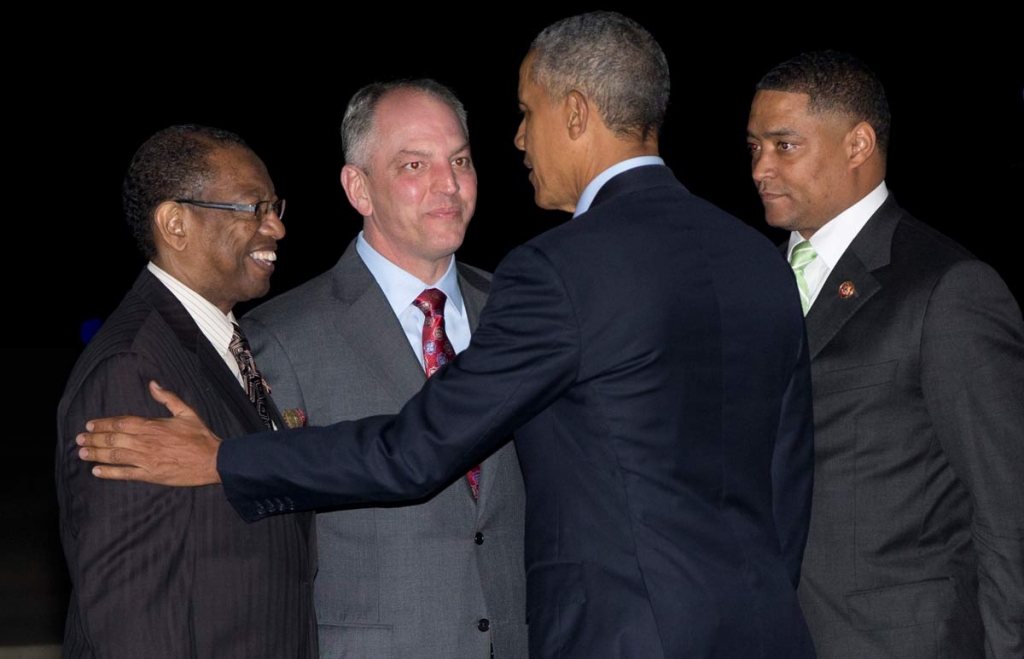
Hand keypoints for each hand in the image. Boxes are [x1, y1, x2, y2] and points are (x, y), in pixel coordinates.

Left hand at [77, 381, 222, 485]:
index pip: (121, 423)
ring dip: (96, 454)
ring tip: (82, 452)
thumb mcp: (186, 412)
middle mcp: (146, 443)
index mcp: (153, 426)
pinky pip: (125, 474)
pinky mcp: (150, 475)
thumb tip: (153, 384)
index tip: (90, 424)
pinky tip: (97, 471)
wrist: (213, 460)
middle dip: (94, 438)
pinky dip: (109, 473)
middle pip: (113, 439)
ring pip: (115, 455)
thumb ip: (167, 398)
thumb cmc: (200, 436)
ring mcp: (147, 460)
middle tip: (79, 438)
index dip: (103, 424)